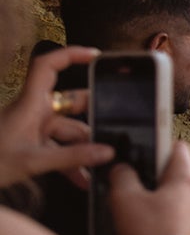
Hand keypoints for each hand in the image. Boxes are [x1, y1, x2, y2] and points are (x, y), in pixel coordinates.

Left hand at [0, 46, 113, 188]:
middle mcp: (33, 111)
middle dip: (92, 116)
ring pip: (67, 130)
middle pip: (69, 102)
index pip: (48, 66)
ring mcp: (33, 128)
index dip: (71, 55)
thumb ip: (72, 158)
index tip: (96, 56)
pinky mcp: (31, 144)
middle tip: (114, 128)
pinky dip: (71, 162)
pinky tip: (82, 179)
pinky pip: (59, 149)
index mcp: (30, 104)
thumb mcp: (33, 161)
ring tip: (98, 168)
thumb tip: (106, 153)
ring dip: (83, 149)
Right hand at [106, 141, 189, 234]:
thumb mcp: (125, 199)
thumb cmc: (153, 232)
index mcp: (184, 181)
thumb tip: (122, 169)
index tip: (147, 149)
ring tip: (123, 226)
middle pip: (172, 184)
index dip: (161, 146)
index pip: (178, 150)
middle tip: (128, 192)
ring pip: (169, 213)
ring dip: (147, 217)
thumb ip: (121, 178)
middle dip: (149, 188)